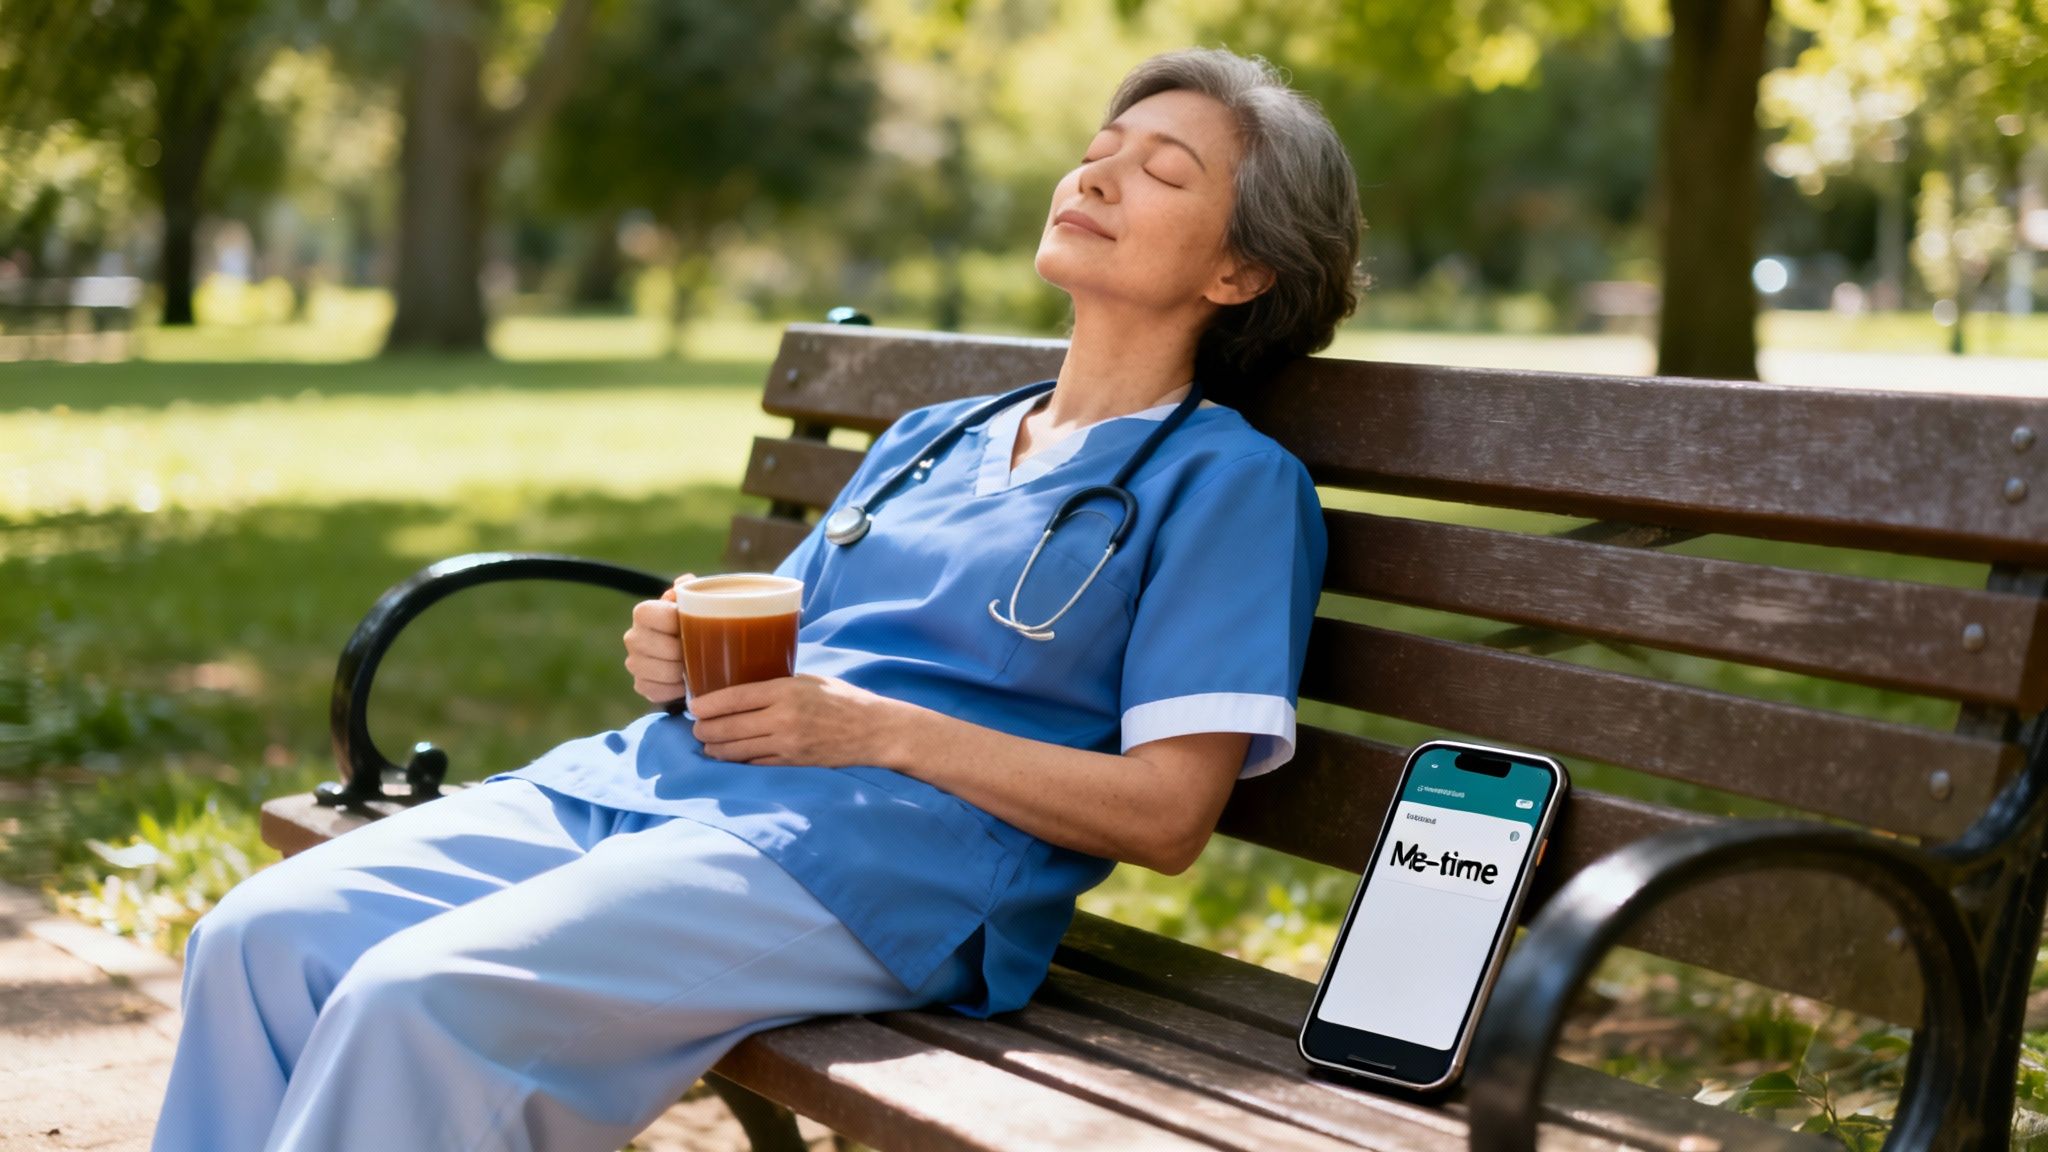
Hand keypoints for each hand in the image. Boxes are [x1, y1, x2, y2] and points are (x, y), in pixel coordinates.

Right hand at [622, 573, 694, 707]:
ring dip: (683, 672)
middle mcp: (632, 637)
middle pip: (665, 649)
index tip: (695, 625)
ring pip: (663, 672)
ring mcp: (634, 663)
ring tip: (693, 666)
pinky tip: (684, 681)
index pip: (659, 616)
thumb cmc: (692, 621)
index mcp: (643, 613)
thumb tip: (684, 582)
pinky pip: (659, 692)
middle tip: (700, 651)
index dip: (679, 623)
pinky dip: (676, 689)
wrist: (687, 650)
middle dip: (686, 652)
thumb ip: (688, 589)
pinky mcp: (640, 685)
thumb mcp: (692, 602)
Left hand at [690, 675, 903, 767]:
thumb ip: (778, 684)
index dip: (708, 704)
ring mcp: (787, 745)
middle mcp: (783, 719)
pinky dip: (738, 762)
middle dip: (705, 729)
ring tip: (707, 744)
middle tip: (695, 727)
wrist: (875, 730)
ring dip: (716, 748)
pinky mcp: (793, 763)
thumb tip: (744, 687)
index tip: (694, 706)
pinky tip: (730, 758)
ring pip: (737, 750)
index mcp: (786, 691)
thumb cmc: (843, 699)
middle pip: (729, 727)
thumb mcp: (810, 680)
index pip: (734, 698)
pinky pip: (755, 764)